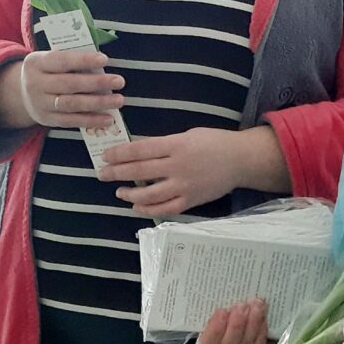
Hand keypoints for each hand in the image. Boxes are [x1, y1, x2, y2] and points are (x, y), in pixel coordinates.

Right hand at [14, 49, 124, 128]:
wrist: (20, 93)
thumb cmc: (47, 70)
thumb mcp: (50, 59)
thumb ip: (71, 59)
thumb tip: (101, 63)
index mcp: (37, 63)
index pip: (61, 60)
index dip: (83, 60)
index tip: (104, 59)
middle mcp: (36, 83)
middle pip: (69, 83)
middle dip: (96, 82)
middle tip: (119, 81)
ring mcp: (40, 104)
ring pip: (71, 104)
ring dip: (98, 103)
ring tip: (118, 100)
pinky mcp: (46, 120)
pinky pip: (71, 121)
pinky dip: (91, 120)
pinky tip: (108, 119)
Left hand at [99, 128, 248, 216]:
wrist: (240, 160)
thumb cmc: (214, 142)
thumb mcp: (189, 135)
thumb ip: (166, 145)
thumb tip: (140, 154)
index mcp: (177, 145)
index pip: (141, 149)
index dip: (120, 153)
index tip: (106, 155)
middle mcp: (178, 166)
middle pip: (140, 171)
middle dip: (117, 172)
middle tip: (103, 173)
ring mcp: (184, 186)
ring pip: (149, 194)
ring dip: (129, 194)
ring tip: (119, 192)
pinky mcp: (190, 201)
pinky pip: (164, 208)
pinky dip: (147, 209)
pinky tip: (136, 206)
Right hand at [198, 298, 270, 343]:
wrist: (256, 312)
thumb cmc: (236, 304)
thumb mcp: (225, 298)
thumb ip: (218, 295)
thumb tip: (208, 277)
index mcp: (211, 338)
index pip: (207, 343)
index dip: (214, 330)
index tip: (222, 311)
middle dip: (236, 326)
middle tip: (242, 306)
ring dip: (251, 326)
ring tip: (257, 306)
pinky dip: (261, 335)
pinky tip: (264, 320)